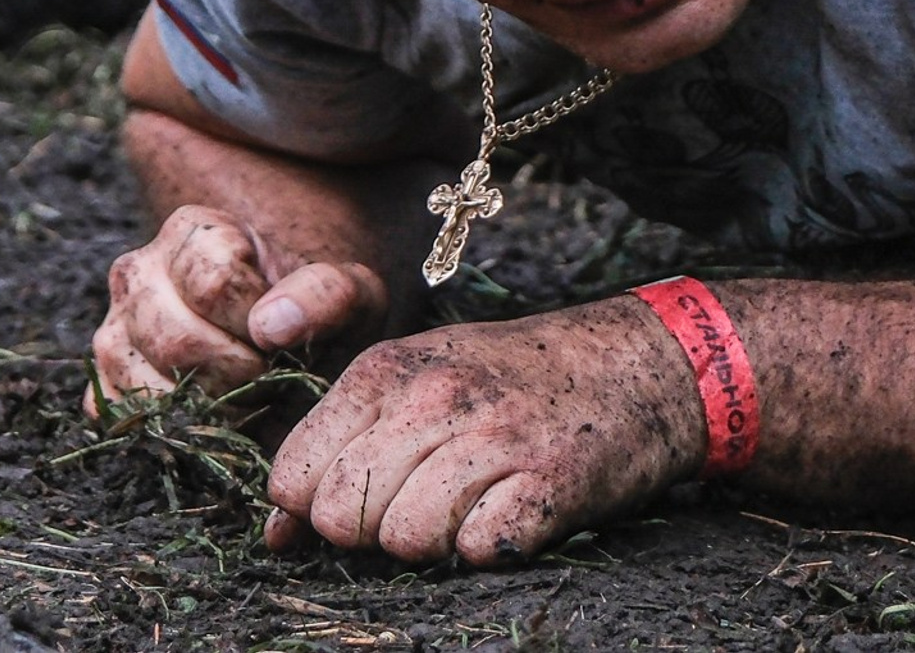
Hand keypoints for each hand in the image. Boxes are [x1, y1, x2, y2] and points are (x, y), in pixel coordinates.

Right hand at [91, 204, 388, 412]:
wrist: (287, 334)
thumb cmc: (316, 309)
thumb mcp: (349, 291)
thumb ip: (327, 294)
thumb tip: (271, 326)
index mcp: (192, 230)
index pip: (215, 283)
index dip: (259, 323)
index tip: (284, 338)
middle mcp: (137, 271)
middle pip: (175, 338)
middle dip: (236, 372)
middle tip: (271, 379)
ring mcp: (113, 327)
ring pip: (146, 381)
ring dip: (208, 405)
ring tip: (247, 396)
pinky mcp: (106, 381)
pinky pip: (125, 415)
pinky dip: (176, 428)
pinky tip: (214, 416)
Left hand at [264, 299, 702, 565]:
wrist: (640, 362)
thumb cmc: (515, 380)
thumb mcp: (417, 384)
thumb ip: (340, 446)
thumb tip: (274, 536)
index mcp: (386, 372)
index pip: (295, 477)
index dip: (318, 510)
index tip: (360, 503)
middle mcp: (432, 398)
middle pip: (343, 517)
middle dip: (371, 535)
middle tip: (421, 509)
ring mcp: (492, 438)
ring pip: (405, 541)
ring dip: (434, 546)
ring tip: (470, 511)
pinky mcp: (549, 482)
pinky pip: (479, 551)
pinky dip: (490, 549)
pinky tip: (509, 517)